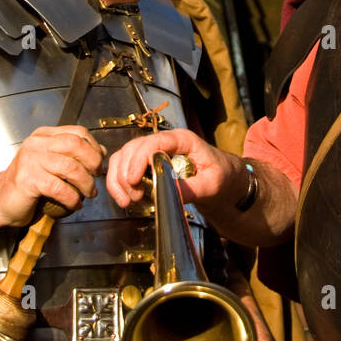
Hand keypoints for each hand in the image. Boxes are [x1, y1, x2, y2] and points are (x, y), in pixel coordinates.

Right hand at [0, 125, 104, 227]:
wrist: (0, 200)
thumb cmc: (28, 183)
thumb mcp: (51, 162)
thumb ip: (73, 154)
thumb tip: (100, 151)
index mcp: (43, 135)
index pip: (77, 132)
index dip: (93, 147)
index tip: (99, 162)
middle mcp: (36, 144)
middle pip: (76, 145)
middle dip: (93, 162)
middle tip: (96, 177)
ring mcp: (31, 160)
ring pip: (70, 167)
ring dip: (85, 183)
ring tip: (89, 193)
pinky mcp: (28, 180)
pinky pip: (59, 188)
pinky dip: (72, 198)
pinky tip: (75, 204)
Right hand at [106, 128, 239, 209]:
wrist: (223, 180)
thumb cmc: (221, 176)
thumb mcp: (213, 184)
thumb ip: (192, 188)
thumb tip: (169, 193)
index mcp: (182, 139)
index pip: (154, 142)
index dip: (139, 159)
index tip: (134, 180)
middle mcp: (163, 142)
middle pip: (133, 149)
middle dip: (126, 174)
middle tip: (133, 197)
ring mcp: (152, 151)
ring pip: (123, 157)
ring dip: (118, 179)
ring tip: (128, 201)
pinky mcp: (145, 164)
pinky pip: (123, 168)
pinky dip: (118, 183)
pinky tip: (125, 198)